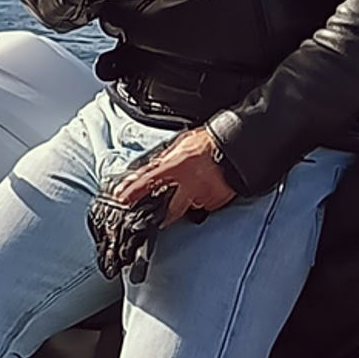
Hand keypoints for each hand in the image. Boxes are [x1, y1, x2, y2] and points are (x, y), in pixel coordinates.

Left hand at [112, 127, 237, 221]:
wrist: (237, 146)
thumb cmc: (209, 142)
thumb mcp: (181, 144)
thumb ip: (166, 159)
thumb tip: (153, 168)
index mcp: (177, 166)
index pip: (148, 180)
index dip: (133, 191)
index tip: (121, 199)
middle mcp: (189, 184)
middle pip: (169, 211)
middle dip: (163, 216)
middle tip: (159, 216)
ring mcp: (204, 195)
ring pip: (188, 207)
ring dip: (186, 202)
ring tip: (193, 188)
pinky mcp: (217, 201)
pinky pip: (205, 206)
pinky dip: (202, 200)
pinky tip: (205, 188)